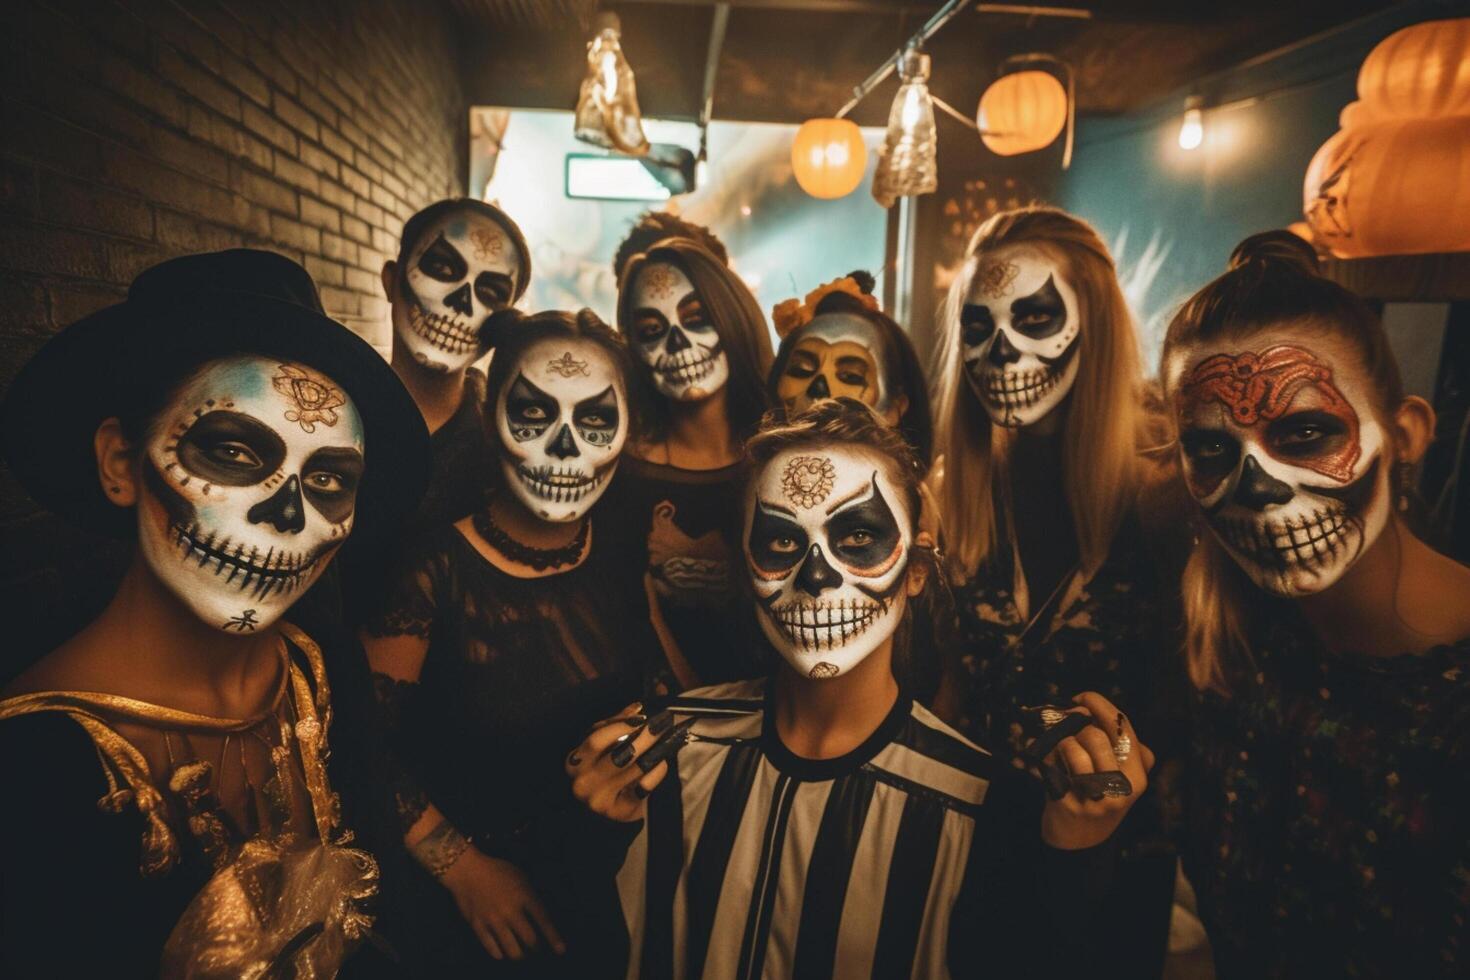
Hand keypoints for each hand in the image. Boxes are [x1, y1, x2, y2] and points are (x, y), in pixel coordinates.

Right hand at [440, 847, 564, 960]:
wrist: (467, 871)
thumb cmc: (497, 871)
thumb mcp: (521, 876)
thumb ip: (532, 895)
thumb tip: (542, 916)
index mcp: (524, 896)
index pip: (544, 921)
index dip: (554, 938)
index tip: (561, 950)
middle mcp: (510, 911)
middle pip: (530, 941)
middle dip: (537, 949)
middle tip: (537, 949)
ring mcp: (494, 921)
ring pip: (512, 950)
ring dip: (520, 955)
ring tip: (522, 954)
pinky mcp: (478, 927)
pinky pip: (493, 949)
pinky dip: (500, 954)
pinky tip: (503, 953)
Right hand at [567, 702, 675, 821]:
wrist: (603, 813)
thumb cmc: (602, 772)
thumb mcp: (600, 747)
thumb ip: (615, 724)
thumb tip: (637, 707)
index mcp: (574, 762)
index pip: (595, 740)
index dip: (620, 726)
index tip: (642, 717)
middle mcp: (584, 782)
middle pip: (618, 755)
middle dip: (645, 737)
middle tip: (663, 723)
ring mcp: (601, 800)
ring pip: (634, 769)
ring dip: (655, 751)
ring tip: (668, 738)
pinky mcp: (620, 812)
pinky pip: (644, 786)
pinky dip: (657, 771)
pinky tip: (662, 761)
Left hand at [1038, 692, 1154, 849]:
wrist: (1080, 844)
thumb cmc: (1100, 800)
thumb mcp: (1123, 780)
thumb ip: (1124, 750)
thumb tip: (1097, 712)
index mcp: (1138, 778)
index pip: (1123, 729)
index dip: (1100, 705)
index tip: (1082, 697)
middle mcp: (1119, 790)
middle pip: (1095, 735)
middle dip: (1076, 723)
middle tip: (1065, 720)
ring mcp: (1093, 799)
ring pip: (1072, 747)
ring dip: (1060, 740)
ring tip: (1059, 747)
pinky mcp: (1067, 804)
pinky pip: (1050, 764)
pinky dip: (1043, 755)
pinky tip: (1045, 759)